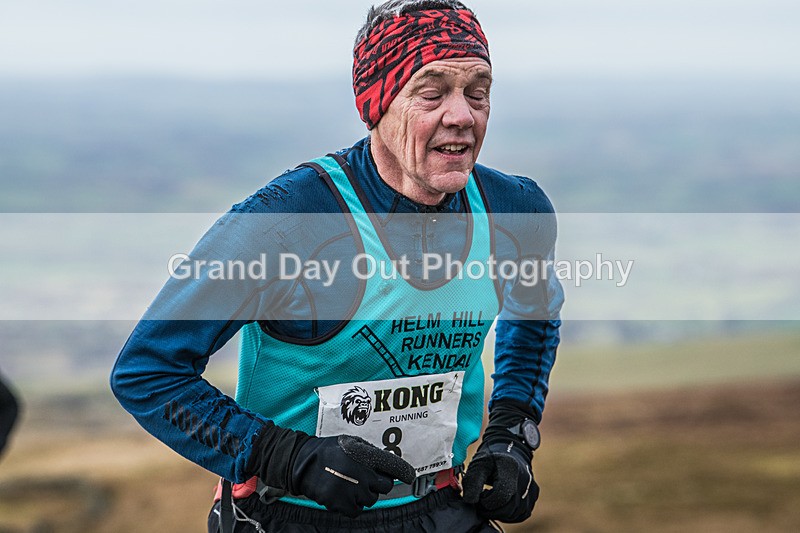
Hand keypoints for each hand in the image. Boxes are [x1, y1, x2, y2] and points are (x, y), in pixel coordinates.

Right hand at [290, 435, 415, 516]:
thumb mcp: (351, 442)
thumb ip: (369, 452)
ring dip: (364, 495)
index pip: (392, 465)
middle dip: (378, 484)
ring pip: (371, 500)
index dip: (404, 472)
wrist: (302, 463)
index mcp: (365, 455)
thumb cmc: (328, 451)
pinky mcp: (340, 502)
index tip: (410, 476)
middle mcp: (361, 472)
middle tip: (366, 480)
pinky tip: (344, 495)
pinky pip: (356, 511)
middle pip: (385, 486)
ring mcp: (351, 488)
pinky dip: (352, 506)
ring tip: (350, 485)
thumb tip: (386, 463)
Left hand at [462, 400, 539, 522]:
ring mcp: (531, 489)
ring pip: (514, 514)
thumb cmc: (491, 458)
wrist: (509, 450)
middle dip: (491, 510)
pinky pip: (521, 514)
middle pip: (507, 509)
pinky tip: (501, 504)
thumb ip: (472, 483)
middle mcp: (525, 479)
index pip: (500, 497)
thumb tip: (470, 502)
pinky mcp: (533, 496)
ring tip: (491, 500)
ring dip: (499, 513)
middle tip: (483, 501)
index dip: (486, 501)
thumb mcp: (478, 465)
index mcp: (510, 469)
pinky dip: (509, 514)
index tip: (480, 495)